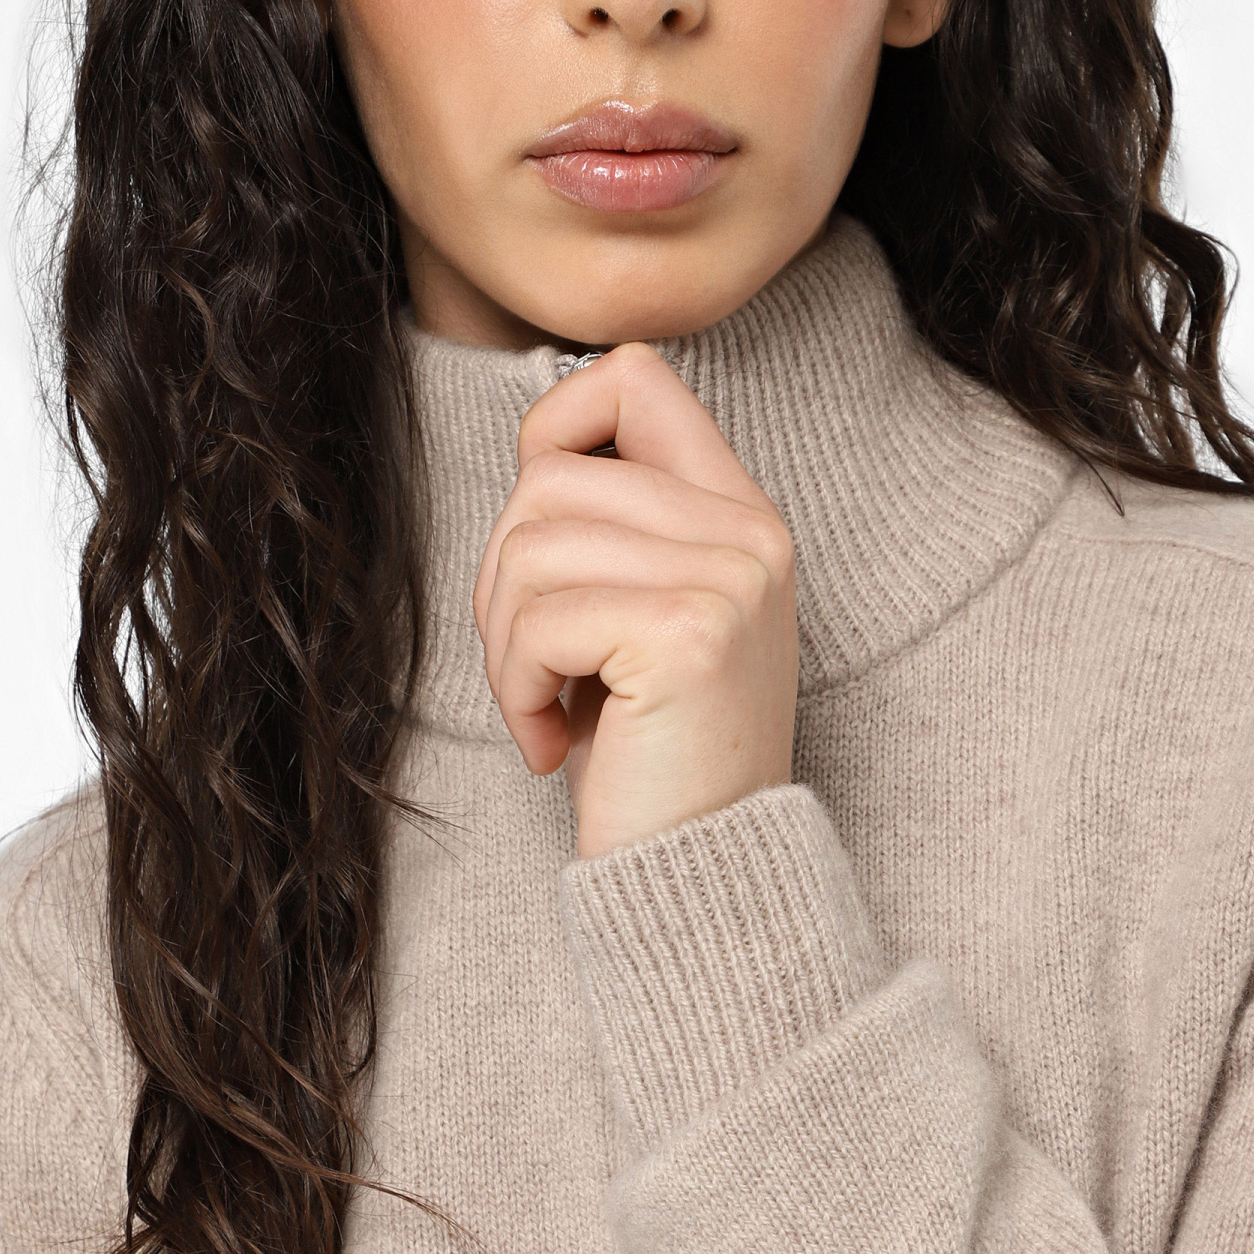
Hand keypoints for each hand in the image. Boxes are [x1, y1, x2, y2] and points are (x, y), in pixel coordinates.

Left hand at [471, 341, 798, 859]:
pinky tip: (554, 743)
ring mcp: (727, 579)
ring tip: (545, 708)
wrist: (705, 877)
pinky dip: (516, 688)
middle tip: (534, 667)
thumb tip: (534, 450)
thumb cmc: (655, 758)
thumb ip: (615, 527)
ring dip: (504, 642)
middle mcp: (748, 533)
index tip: (545, 541)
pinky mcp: (688, 634)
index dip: (554, 431)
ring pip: (530, 543)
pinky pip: (538, 617)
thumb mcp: (642, 618)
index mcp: (741, 516)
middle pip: (550, 475)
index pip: (635, 377)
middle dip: (504, 576)